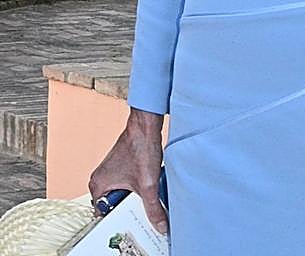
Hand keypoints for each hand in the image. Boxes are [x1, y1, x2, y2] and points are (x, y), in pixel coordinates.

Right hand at [88, 108, 167, 233]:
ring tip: (146, 192)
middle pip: (114, 204)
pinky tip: (148, 182)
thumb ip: (153, 208)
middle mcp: (100, 178)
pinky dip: (138, 185)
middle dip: (129, 207)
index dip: (120, 219)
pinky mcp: (122, 164)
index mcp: (97, 186)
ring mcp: (110, 171)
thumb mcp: (149, 185)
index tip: (132, 222)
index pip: (104, 214)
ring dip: (135, 195)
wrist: (148, 124)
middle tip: (141, 207)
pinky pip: (128, 183)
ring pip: (123, 193)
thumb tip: (161, 226)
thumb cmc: (141, 147)